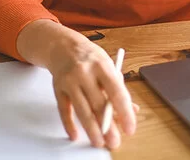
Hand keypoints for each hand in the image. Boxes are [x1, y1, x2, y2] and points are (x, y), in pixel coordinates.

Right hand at [17, 20, 138, 149]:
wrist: (63, 46)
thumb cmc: (91, 58)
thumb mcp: (107, 66)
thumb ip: (119, 88)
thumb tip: (132, 110)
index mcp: (103, 65)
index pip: (117, 91)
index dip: (124, 111)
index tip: (130, 128)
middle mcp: (85, 72)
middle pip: (98, 103)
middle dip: (107, 126)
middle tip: (115, 142)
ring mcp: (70, 81)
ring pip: (81, 110)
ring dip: (91, 129)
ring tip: (99, 143)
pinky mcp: (58, 89)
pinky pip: (64, 110)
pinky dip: (69, 124)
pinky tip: (76, 135)